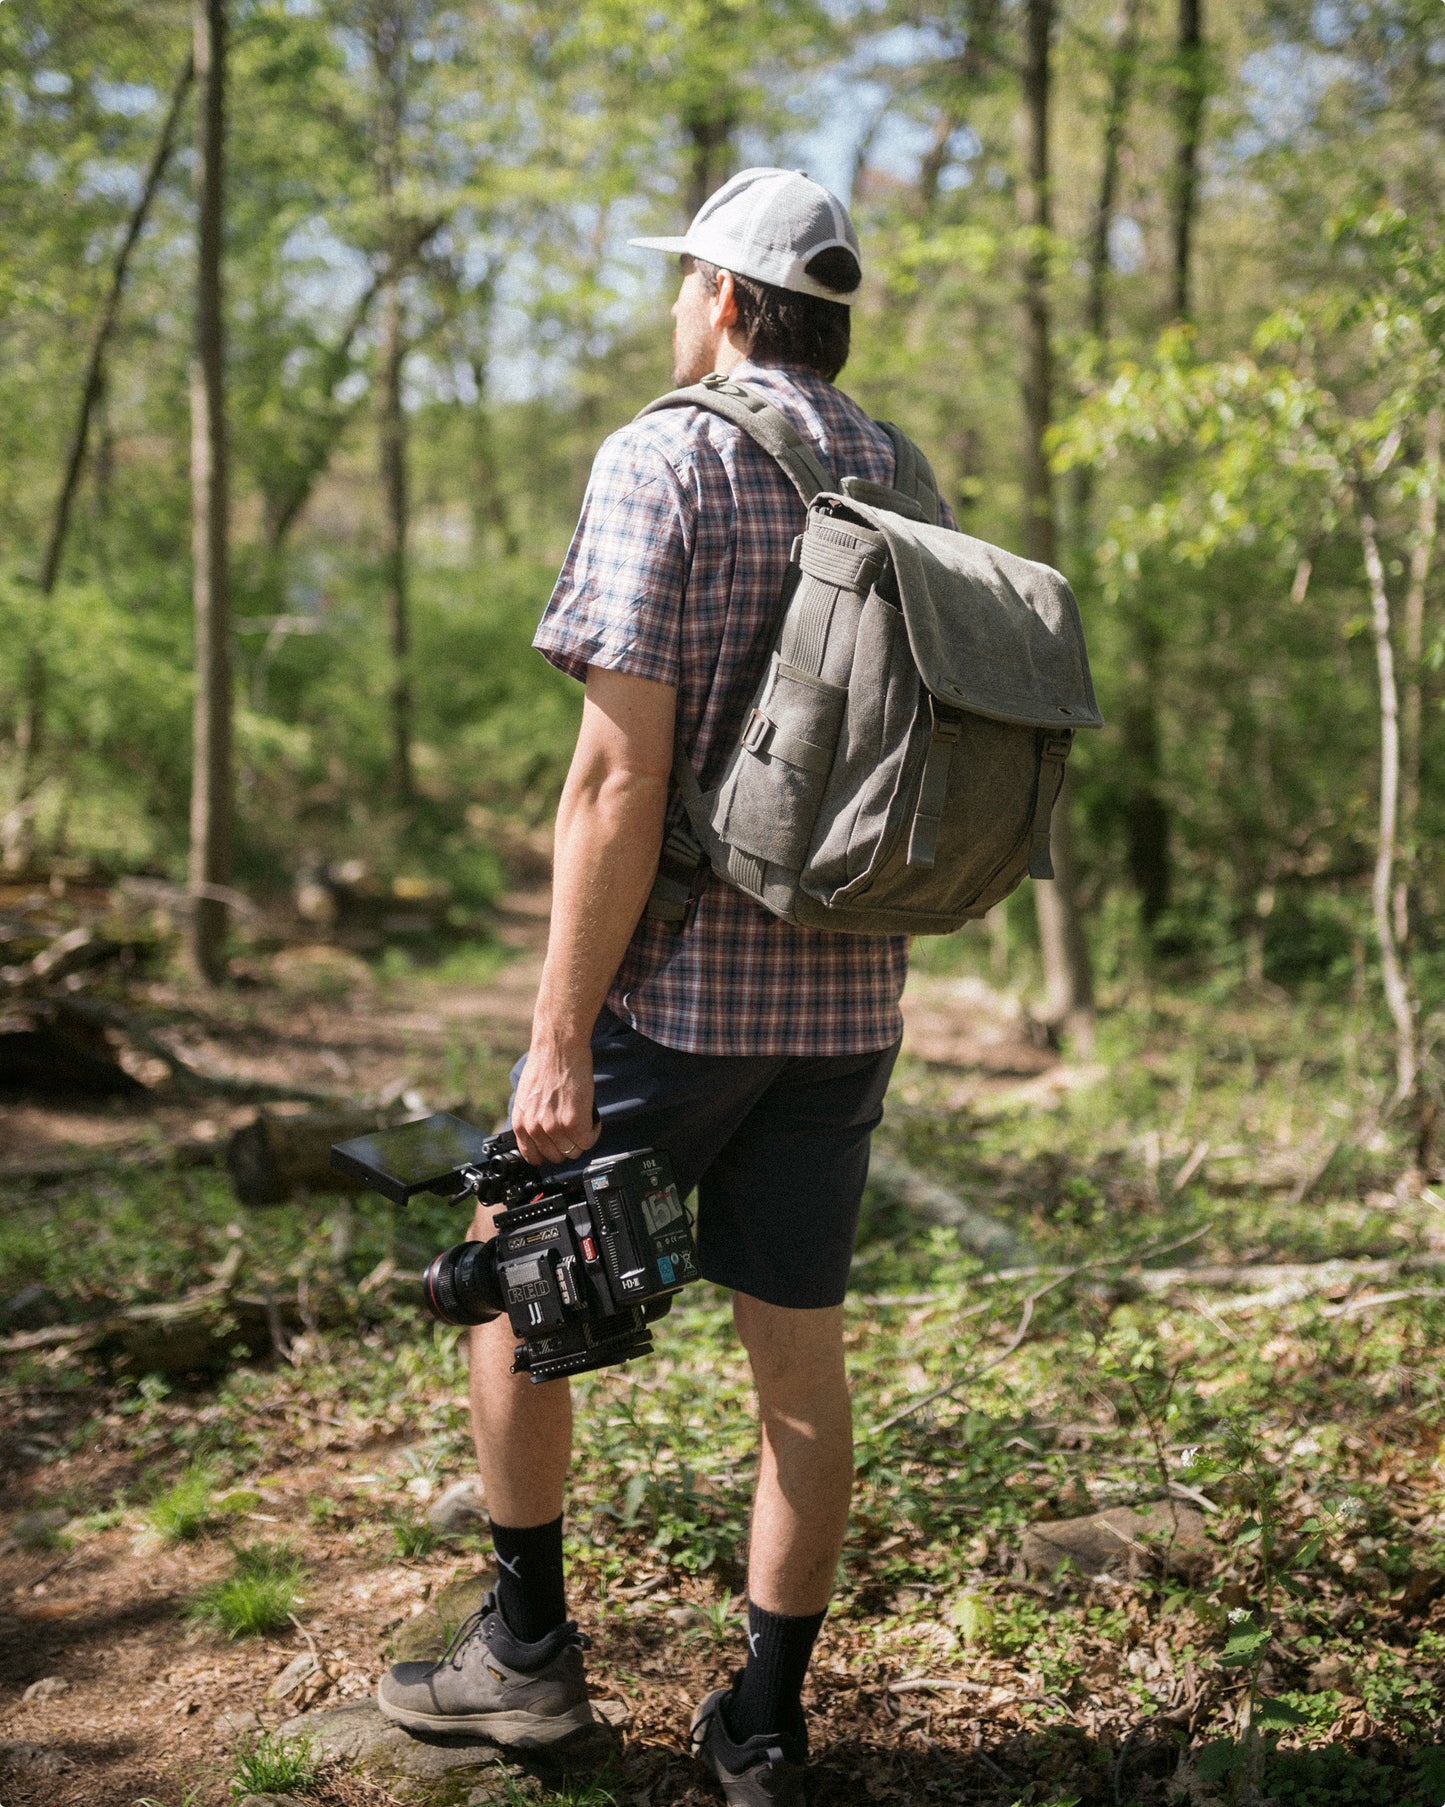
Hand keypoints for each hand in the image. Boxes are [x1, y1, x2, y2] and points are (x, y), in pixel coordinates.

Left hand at [511, 1035, 599, 1168]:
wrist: (558, 1048)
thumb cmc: (545, 1065)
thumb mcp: (527, 1098)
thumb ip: (531, 1119)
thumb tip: (541, 1134)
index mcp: (521, 1123)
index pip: (533, 1157)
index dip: (548, 1152)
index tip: (557, 1146)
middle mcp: (535, 1129)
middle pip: (557, 1157)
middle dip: (568, 1145)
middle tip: (575, 1130)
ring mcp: (554, 1127)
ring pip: (574, 1151)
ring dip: (582, 1138)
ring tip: (584, 1121)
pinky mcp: (573, 1122)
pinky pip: (588, 1141)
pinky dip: (593, 1132)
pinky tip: (592, 1119)